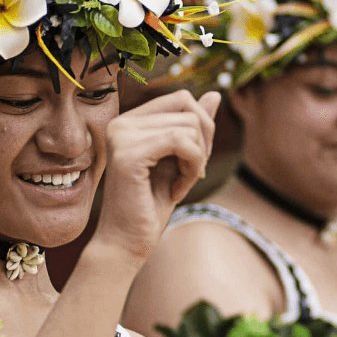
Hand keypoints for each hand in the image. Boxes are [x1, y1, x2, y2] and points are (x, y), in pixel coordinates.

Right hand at [95, 90, 220, 263]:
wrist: (127, 243)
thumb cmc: (152, 204)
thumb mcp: (181, 159)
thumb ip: (194, 126)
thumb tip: (215, 93)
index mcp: (130, 120)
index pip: (182, 98)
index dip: (201, 128)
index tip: (193, 161)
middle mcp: (121, 122)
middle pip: (189, 109)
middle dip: (202, 144)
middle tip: (190, 175)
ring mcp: (122, 135)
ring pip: (189, 126)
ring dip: (197, 160)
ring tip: (179, 185)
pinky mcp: (128, 154)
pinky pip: (181, 142)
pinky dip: (191, 167)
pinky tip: (178, 190)